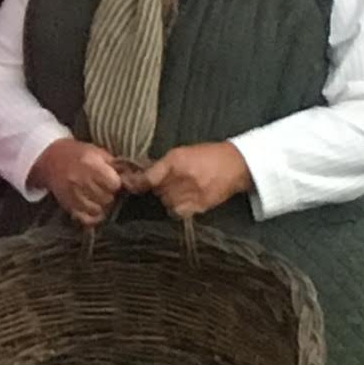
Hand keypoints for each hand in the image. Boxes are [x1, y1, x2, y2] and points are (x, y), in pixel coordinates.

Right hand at [36, 138, 131, 227]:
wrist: (50, 158)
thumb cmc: (77, 153)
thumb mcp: (97, 151)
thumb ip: (114, 164)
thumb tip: (134, 175)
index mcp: (90, 164)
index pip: (114, 184)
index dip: (116, 183)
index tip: (113, 180)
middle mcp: (80, 181)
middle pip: (107, 198)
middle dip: (109, 194)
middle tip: (105, 188)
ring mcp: (73, 195)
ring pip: (98, 210)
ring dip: (102, 205)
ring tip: (98, 197)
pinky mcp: (68, 205)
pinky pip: (86, 218)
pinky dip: (92, 216)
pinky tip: (93, 208)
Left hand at [133, 140, 253, 219]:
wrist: (236, 165)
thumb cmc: (209, 155)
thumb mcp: (183, 152)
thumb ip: (164, 164)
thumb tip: (143, 175)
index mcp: (176, 161)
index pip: (148, 177)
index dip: (135, 183)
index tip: (128, 185)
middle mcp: (182, 177)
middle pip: (157, 191)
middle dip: (160, 187)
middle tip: (172, 181)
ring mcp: (192, 193)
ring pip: (166, 203)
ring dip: (169, 198)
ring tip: (181, 189)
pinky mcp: (200, 205)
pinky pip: (178, 212)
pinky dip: (178, 208)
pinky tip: (186, 199)